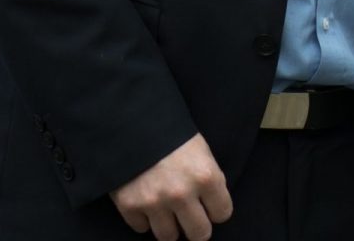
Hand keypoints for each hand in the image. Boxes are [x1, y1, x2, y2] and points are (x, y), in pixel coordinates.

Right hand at [109, 134, 230, 240]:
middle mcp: (182, 194)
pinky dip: (145, 220)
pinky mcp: (130, 207)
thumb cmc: (171, 134)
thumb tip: (212, 206)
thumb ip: (209, 180)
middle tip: (192, 220)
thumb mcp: (201, 151)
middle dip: (198, 229)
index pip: (222, 214)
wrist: (131, 123)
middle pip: (200, 234)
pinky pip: (142, 229)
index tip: (211, 207)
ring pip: (170, 237)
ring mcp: (155, 203)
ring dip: (171, 228)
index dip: (217, 210)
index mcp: (206, 176)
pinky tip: (147, 205)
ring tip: (169, 215)